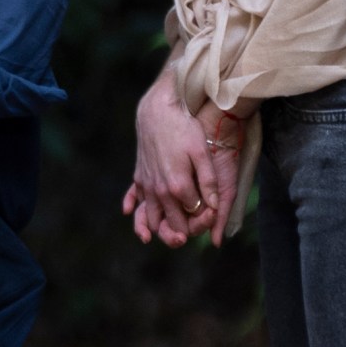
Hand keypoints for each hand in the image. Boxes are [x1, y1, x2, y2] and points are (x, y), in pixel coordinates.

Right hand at [129, 72, 239, 247]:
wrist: (157, 111)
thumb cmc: (184, 129)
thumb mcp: (202, 154)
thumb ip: (208, 182)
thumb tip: (215, 207)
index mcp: (177, 186)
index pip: (192, 216)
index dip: (205, 219)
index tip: (213, 215)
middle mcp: (159, 190)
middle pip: (172, 223)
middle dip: (183, 231)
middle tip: (193, 232)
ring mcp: (147, 184)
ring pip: (151, 217)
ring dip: (159, 228)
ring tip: (172, 234)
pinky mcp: (140, 176)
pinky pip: (135, 199)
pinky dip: (134, 210)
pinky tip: (130, 213)